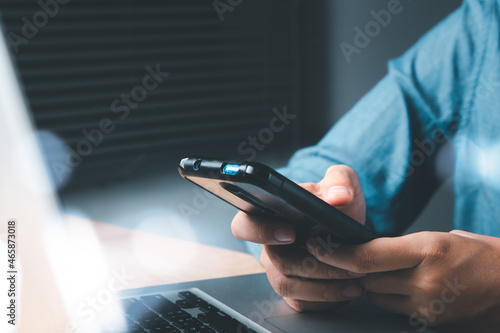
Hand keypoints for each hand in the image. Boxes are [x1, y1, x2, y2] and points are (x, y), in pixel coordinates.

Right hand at [231, 165, 367, 310]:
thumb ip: (340, 180)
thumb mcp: (341, 182)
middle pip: (275, 261)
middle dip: (312, 264)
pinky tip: (349, 289)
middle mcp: (268, 245)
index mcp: (268, 215)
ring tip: (353, 278)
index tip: (290, 233)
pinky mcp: (293, 291)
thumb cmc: (336, 203)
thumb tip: (338, 195)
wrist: (349, 228)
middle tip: (341, 259)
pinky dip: (327, 299)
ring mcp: (278, 269)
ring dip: (323, 285)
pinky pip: (300, 302)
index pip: (244, 225)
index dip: (261, 231)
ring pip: (288, 286)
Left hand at [306, 230, 499, 329]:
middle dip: (355, 268)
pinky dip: (391, 298)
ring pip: (376, 296)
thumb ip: (403, 246)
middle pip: (366, 279)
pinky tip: (405, 287)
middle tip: (355, 257)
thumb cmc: (480, 255)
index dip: (336, 254)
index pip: (366, 256)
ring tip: (392, 273)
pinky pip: (394, 310)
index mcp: (427, 250)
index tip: (318, 247)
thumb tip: (368, 249)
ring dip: (373, 285)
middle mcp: (425, 280)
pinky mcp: (430, 322)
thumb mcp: (441, 238)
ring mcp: (427, 306)